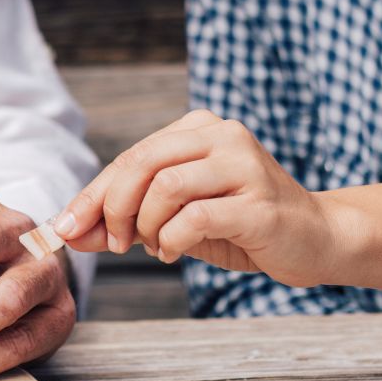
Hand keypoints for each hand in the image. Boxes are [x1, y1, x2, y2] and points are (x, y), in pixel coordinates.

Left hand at [53, 110, 332, 282]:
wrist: (316, 239)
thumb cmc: (240, 225)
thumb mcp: (175, 219)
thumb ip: (125, 221)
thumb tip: (66, 233)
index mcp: (199, 128)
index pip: (131, 156)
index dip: (92, 194)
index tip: (65, 228)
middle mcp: (222, 135)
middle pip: (142, 163)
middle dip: (112, 207)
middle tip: (112, 243)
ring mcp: (244, 166)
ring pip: (166, 187)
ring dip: (147, 226)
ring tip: (156, 247)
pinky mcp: (259, 203)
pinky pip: (195, 218)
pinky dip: (172, 240)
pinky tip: (174, 252)